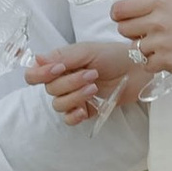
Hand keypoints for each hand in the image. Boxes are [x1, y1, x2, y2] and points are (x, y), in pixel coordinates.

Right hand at [27, 43, 146, 124]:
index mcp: (59, 65)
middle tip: (91, 74)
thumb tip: (37, 59)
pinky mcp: (85, 110)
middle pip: (49, 90)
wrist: (137, 69)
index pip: (34, 75)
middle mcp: (63, 81)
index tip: (58, 69)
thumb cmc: (113, 55)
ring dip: (75, 96)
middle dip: (69, 83)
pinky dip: (75, 116)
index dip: (40, 75)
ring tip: (94, 87)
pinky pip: (69, 119)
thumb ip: (62, 56)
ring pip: (59, 105)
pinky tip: (85, 110)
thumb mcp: (87, 50)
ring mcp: (74, 97)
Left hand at [111, 0, 171, 78]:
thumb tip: (127, 8)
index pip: (119, 9)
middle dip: (133, 33)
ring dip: (146, 49)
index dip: (119, 16)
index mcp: (159, 2)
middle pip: (122, 30)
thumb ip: (152, 5)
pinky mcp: (166, 61)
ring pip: (134, 49)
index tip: (124, 19)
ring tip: (165, 45)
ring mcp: (160, 42)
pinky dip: (155, 63)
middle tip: (148, 34)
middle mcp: (157, 20)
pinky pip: (146, 64)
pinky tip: (169, 56)